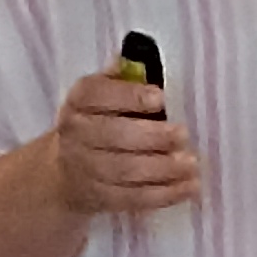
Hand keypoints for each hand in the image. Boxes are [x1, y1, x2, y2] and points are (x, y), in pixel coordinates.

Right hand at [46, 66, 201, 222]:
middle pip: (113, 135)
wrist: (64, 172)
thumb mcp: (103, 95)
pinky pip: (132, 198)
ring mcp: (84, 169)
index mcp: (79, 101)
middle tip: (183, 135)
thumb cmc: (98, 122)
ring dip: (162, 168)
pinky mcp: (98, 198)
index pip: (96, 94)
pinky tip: (189, 188)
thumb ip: (122, 79)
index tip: (160, 98)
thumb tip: (137, 57)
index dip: (128, 96)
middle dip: (152, 136)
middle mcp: (75, 133)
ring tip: (192, 164)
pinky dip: (163, 195)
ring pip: (124, 170)